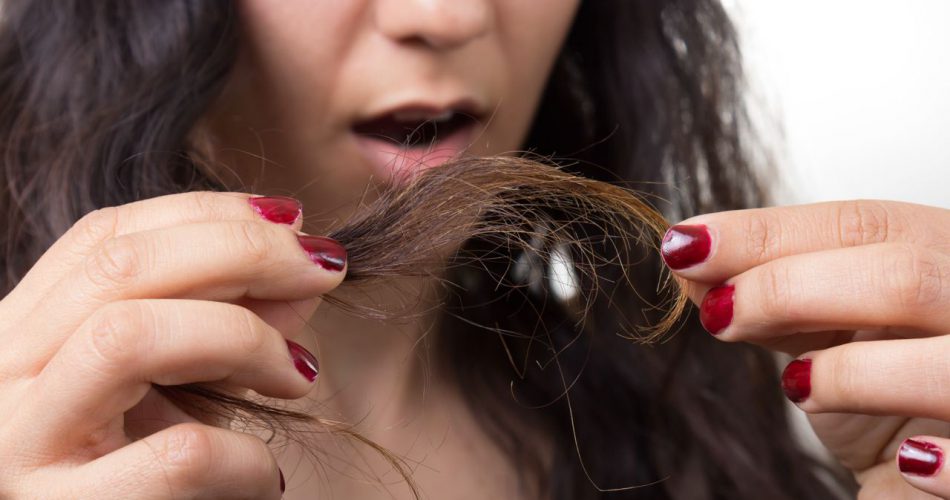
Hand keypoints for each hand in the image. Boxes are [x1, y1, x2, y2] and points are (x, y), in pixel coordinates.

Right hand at [0, 192, 343, 497]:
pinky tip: (263, 479)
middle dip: (244, 249)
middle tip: (326, 265)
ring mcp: (16, 452)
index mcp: (21, 338)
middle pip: (119, 267)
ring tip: (298, 373)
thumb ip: (230, 322)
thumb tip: (302, 270)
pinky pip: (175, 458)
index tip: (293, 220)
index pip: (104, 237)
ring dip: (244, 338)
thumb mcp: (177, 388)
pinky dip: (246, 456)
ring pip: (130, 337)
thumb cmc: (143, 479)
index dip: (207, 212)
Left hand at [661, 200, 949, 498]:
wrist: (935, 474)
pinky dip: (938, 466)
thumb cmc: (886, 395)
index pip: (866, 224)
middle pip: (904, 274)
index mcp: (948, 259)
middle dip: (791, 290)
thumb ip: (772, 299)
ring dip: (854, 374)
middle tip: (719, 314)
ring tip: (800, 388)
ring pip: (947, 363)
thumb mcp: (825, 336)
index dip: (767, 231)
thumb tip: (687, 258)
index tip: (684, 244)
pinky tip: (906, 462)